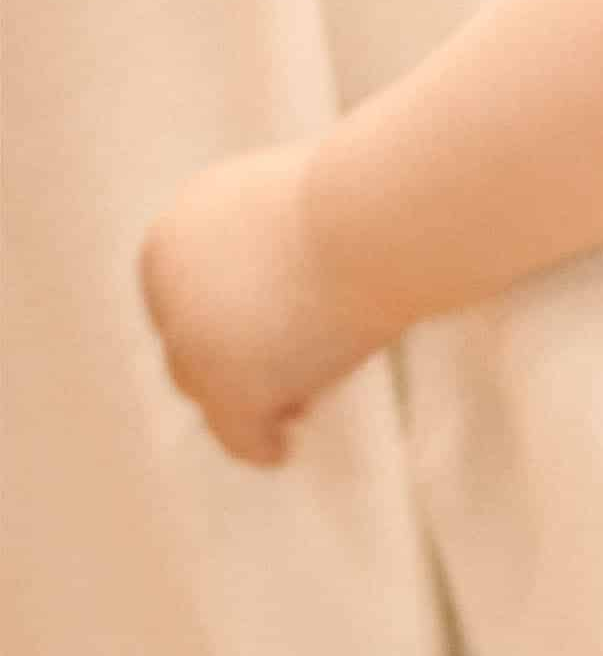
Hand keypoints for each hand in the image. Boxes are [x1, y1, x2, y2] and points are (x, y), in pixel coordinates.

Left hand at [140, 150, 348, 466]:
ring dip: (245, 401)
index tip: (271, 341)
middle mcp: (168, 283)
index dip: (226, 325)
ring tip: (299, 410)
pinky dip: (257, 445)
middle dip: (235, 367)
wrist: (380, 214)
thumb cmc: (367, 202)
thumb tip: (282, 305)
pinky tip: (280, 453)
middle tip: (285, 382)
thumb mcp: (303, 215)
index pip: (185, 296)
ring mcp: (192, 335)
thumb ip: (275, 254)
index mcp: (179, 231)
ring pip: (206, 389)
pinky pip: (237, 433)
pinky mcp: (229, 382)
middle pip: (188, 346)